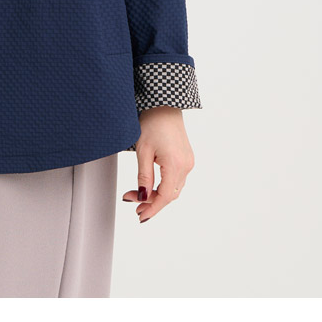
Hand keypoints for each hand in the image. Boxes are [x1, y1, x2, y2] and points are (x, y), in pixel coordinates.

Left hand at [122, 108, 194, 225]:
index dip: (152, 208)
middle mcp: (186, 165)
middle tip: (133, 204)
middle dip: (152, 202)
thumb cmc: (152, 123)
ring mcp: (188, 162)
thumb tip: (142, 197)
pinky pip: (177, 179)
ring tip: (138, 195)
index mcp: (175, 164)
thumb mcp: (143, 151)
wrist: (164, 105)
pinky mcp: (186, 158)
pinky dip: (164, 186)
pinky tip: (151, 185)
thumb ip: (143, 176)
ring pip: (174, 188)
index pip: (164, 196)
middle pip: (170, 195)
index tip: (140, 216)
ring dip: (157, 195)